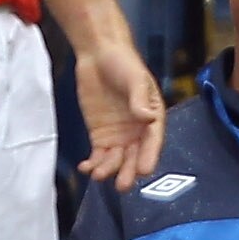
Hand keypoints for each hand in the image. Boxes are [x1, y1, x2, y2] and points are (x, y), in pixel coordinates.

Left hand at [75, 40, 165, 191]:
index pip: (153, 141)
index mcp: (153, 118)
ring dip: (108, 169)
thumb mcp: (135, 78)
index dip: (149, 156)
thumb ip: (139, 98)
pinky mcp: (100, 136)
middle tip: (123, 185)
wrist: (98, 54)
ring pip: (116, 159)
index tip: (144, 170)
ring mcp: (119, 136)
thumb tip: (147, 116)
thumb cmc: (124, 63)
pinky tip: (86, 168)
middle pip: (134, 156)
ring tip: (99, 175)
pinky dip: (93, 164)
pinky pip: (98, 155)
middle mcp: (137, 131)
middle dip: (128, 171)